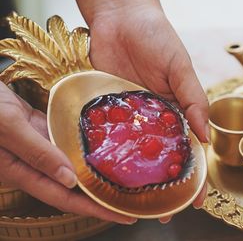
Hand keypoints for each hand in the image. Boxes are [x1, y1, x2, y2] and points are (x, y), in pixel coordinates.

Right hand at [0, 82, 134, 223]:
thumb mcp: (8, 128)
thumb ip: (37, 152)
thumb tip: (69, 178)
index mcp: (22, 172)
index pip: (66, 198)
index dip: (95, 208)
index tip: (122, 214)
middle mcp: (32, 165)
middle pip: (73, 186)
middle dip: (101, 195)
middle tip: (131, 197)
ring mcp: (37, 148)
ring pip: (72, 165)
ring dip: (95, 171)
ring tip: (123, 175)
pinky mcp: (39, 131)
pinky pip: (65, 143)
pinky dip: (84, 146)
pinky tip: (101, 144)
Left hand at [89, 7, 208, 221]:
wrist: (120, 18)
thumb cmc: (157, 37)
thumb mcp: (181, 67)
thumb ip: (193, 99)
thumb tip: (206, 135)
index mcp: (177, 110)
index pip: (190, 147)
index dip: (196, 174)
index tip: (198, 199)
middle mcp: (155, 118)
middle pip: (162, 157)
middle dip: (165, 185)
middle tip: (163, 210)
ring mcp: (131, 117)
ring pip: (136, 153)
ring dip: (138, 179)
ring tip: (137, 203)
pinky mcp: (108, 111)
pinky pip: (110, 137)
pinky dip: (112, 156)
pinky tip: (110, 175)